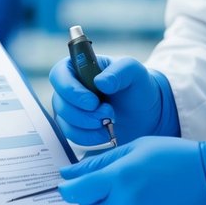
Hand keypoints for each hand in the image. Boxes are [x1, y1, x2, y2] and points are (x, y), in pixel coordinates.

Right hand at [49, 55, 172, 146]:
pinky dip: (88, 138)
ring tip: (110, 123)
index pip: (59, 75)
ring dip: (87, 126)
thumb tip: (100, 82)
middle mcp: (70, 87)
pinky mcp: (75, 127)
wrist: (146, 113)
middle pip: (59, 102)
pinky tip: (105, 133)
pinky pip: (71, 136)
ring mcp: (70, 108)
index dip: (71, 90)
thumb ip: (120, 71)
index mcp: (78, 66)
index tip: (92, 102)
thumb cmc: (137, 86)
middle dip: (84, 113)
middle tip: (109, 114)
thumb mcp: (134, 72)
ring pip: (64, 121)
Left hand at [57, 134, 205, 204]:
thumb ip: (98, 162)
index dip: (69, 188)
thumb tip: (68, 172)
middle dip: (93, 195)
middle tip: (114, 180)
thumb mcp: (135, 148)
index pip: (76, 192)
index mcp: (118, 178)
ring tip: (134, 188)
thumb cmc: (175, 156)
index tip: (70, 184)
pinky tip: (147, 200)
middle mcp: (125, 203)